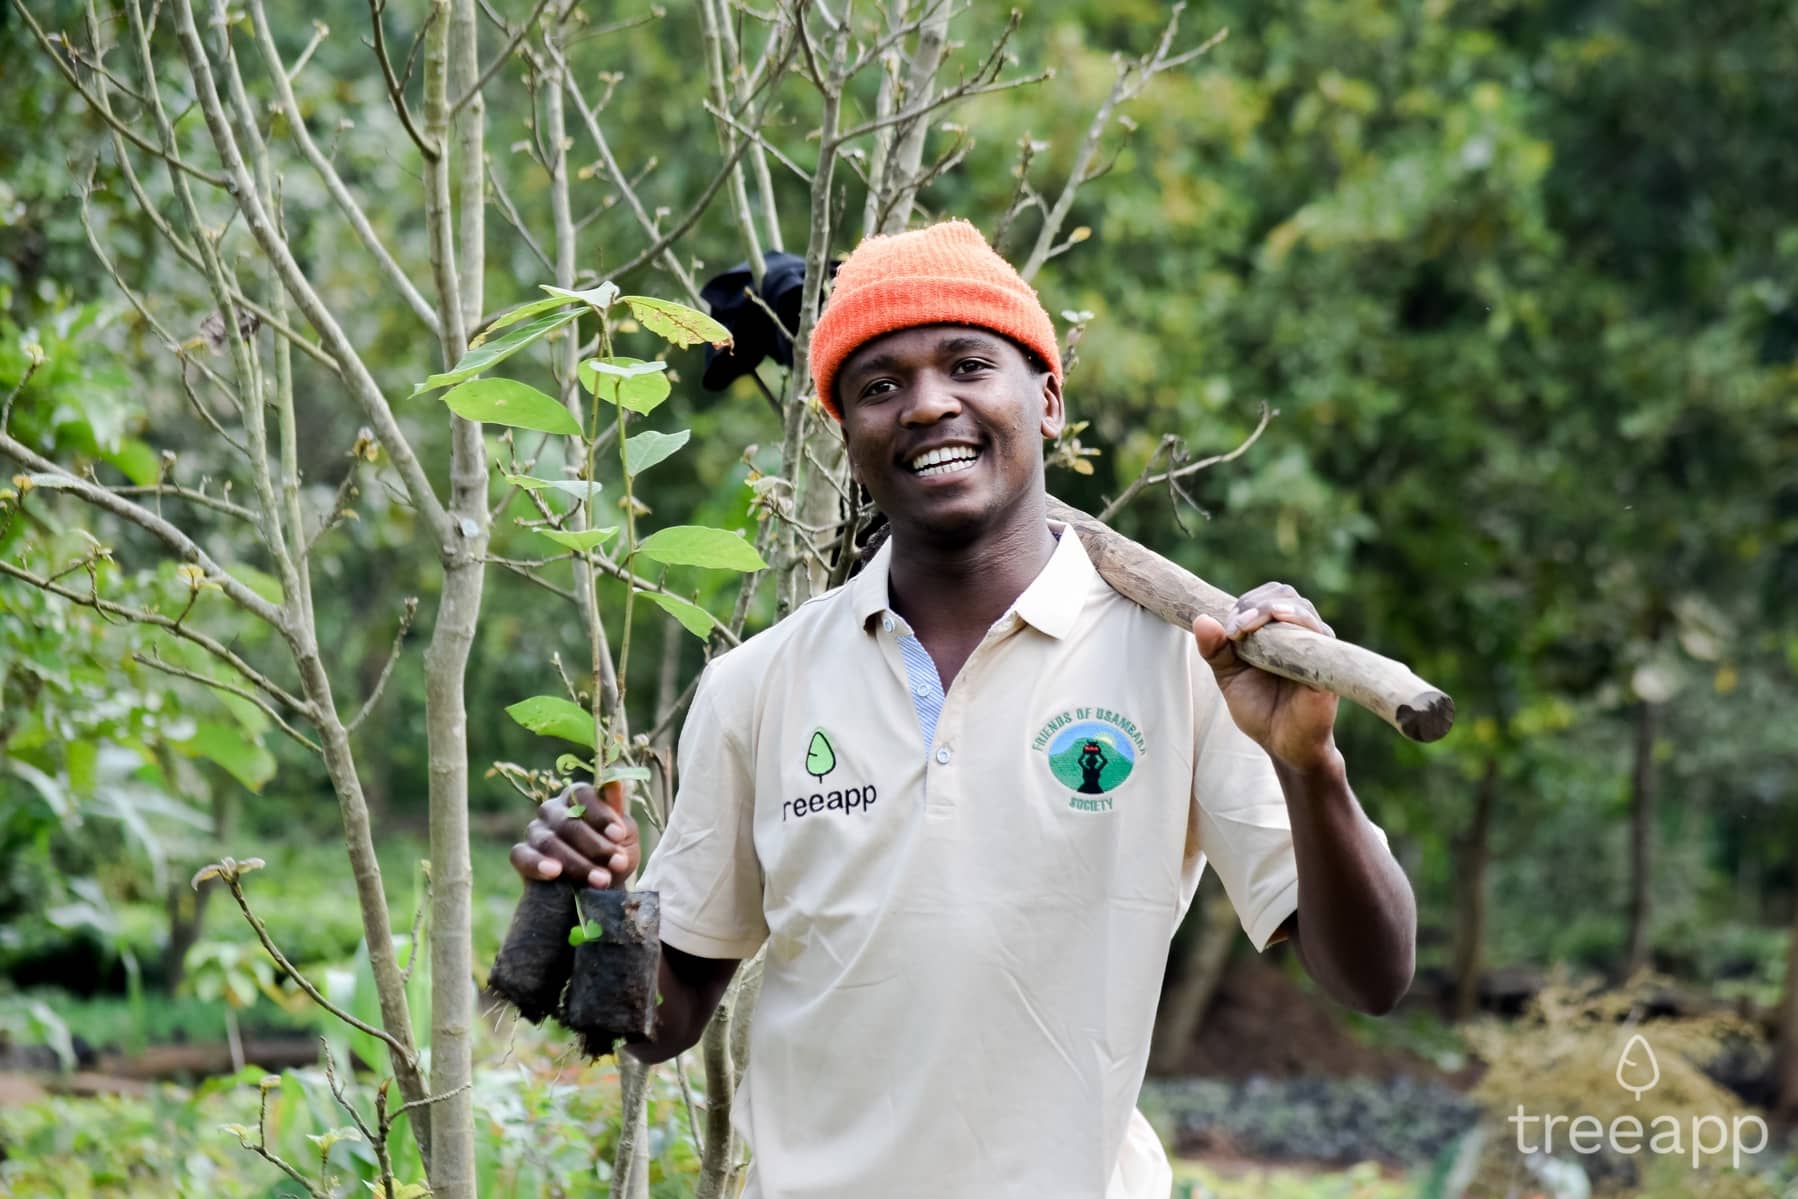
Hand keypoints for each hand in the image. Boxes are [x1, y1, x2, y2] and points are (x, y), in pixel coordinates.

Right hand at [509, 780, 639, 889]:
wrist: (596, 891)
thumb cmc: (611, 856)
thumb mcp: (624, 836)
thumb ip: (618, 811)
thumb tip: (617, 781)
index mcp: (576, 798)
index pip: (582, 793)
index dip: (601, 814)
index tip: (619, 835)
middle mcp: (552, 810)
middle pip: (568, 822)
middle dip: (596, 846)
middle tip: (617, 863)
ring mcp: (535, 831)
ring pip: (550, 842)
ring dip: (577, 863)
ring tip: (601, 880)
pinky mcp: (522, 855)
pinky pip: (523, 856)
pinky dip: (538, 864)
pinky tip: (554, 872)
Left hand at [1193, 581, 1339, 771]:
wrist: (1283, 744)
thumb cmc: (1259, 709)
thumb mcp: (1229, 677)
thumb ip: (1215, 650)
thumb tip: (1201, 619)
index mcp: (1277, 631)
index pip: (1265, 596)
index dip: (1244, 604)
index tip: (1226, 629)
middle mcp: (1300, 633)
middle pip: (1283, 593)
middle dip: (1254, 603)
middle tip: (1233, 628)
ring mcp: (1317, 646)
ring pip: (1299, 606)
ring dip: (1268, 609)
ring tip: (1245, 627)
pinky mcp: (1327, 662)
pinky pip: (1317, 631)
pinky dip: (1296, 621)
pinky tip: (1278, 623)